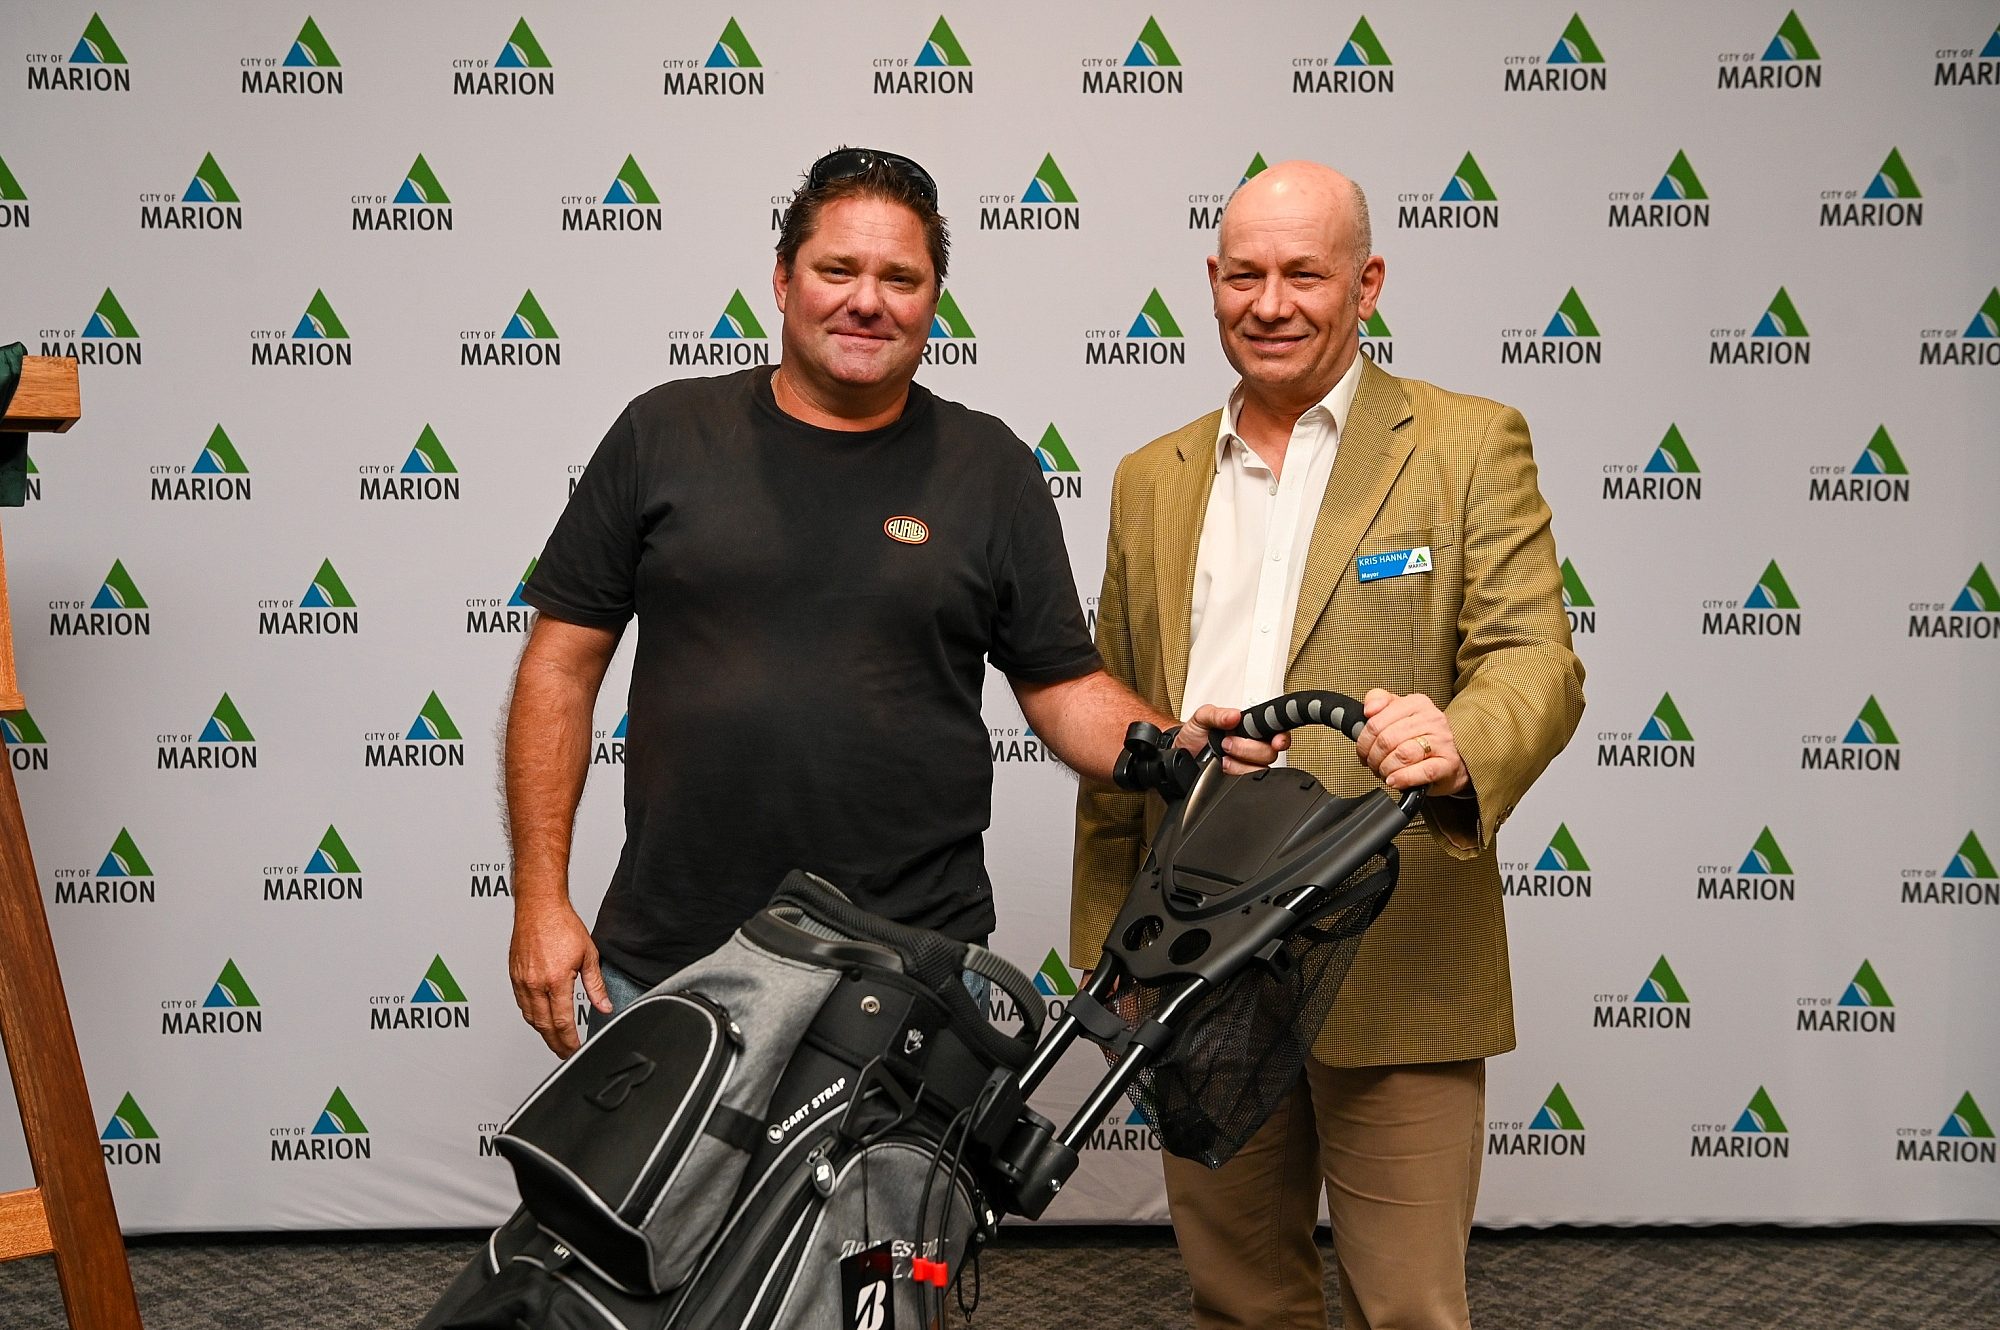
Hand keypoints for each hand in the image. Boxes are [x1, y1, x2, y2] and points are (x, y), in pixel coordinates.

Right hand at [509, 894, 611, 1057]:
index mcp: (555, 980)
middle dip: (555, 1043)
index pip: (562, 1022)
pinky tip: (539, 1019)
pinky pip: (521, 1004)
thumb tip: (604, 1005)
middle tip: (565, 1053)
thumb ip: (596, 985)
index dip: (569, 1041)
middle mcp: (535, 983)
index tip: (575, 1049)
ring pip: (530, 1017)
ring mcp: (522, 980)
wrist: (539, 907)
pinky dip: (531, 1016)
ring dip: (542, 1032)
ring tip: (554, 1041)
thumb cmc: (562, 924)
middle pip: (543, 1026)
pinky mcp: (514, 975)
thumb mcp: (588, 955)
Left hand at [1181, 704, 1289, 774]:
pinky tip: (1224, 769)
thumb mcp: (1202, 717)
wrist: (1182, 752)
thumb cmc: (1195, 733)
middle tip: (1228, 744)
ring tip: (1223, 758)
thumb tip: (1234, 715)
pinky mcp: (1239, 779)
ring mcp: (1247, 764)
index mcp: (1250, 728)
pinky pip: (1247, 782)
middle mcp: (1253, 746)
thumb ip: (1217, 714)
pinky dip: (1235, 775)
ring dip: (1241, 764)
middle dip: (1249, 749)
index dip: (1281, 738)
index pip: (1276, 732)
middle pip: (1270, 753)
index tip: (1276, 741)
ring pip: (1260, 769)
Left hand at [1355, 688, 1467, 793]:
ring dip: (1386, 769)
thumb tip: (1368, 708)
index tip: (1364, 751)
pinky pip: (1422, 771)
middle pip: (1387, 740)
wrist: (1455, 757)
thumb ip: (1379, 701)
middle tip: (1374, 765)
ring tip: (1385, 773)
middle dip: (1373, 758)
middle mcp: (1431, 719)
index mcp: (1417, 703)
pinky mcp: (1448, 764)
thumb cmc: (1423, 737)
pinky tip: (1395, 780)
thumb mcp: (1400, 712)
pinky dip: (1403, 778)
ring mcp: (1442, 741)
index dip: (1364, 741)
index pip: (1376, 721)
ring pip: (1402, 755)